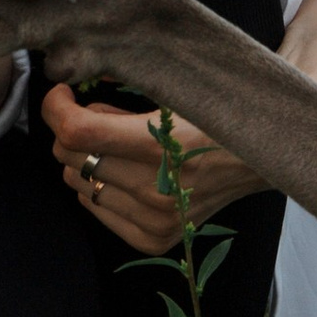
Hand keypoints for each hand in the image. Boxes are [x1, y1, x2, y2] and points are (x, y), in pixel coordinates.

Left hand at [41, 78, 261, 253]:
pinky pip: (94, 208)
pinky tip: (125, 170)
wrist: (260, 155)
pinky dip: (98, 185)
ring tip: (118, 144)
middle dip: (71, 128)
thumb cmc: (215, 113)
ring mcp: (154, 220)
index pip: (76, 132)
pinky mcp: (154, 238)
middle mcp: (155, 191)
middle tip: (97, 113)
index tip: (63, 93)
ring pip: (76, 183)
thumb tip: (75, 78)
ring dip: (85, 158)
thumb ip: (121, 82)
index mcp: (160, 146)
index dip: (56, 107)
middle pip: (70, 156)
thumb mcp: (173, 88)